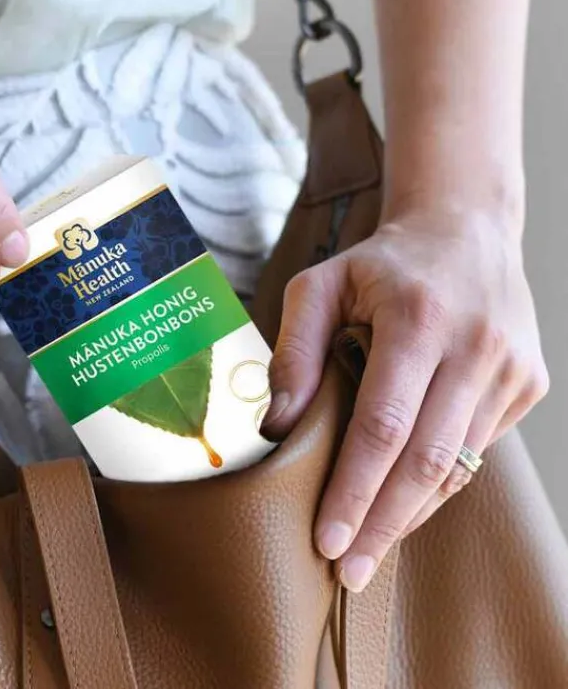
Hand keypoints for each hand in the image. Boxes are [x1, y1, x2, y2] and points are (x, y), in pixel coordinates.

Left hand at [262, 204, 548, 591]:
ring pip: (457, 465)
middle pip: (426, 461)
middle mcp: (475, 347)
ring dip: (410, 513)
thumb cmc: (382, 263)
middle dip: (383, 523)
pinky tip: (403, 505)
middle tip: (348, 572)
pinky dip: (436, 485)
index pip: (383, 425)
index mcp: (419, 318)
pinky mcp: (526, 384)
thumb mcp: (320, 285)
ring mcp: (509, 369)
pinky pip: (475, 451)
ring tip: (370, 549)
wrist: (465, 231)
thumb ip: (294, 350)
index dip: (354, 489)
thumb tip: (278, 425)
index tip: (326, 540)